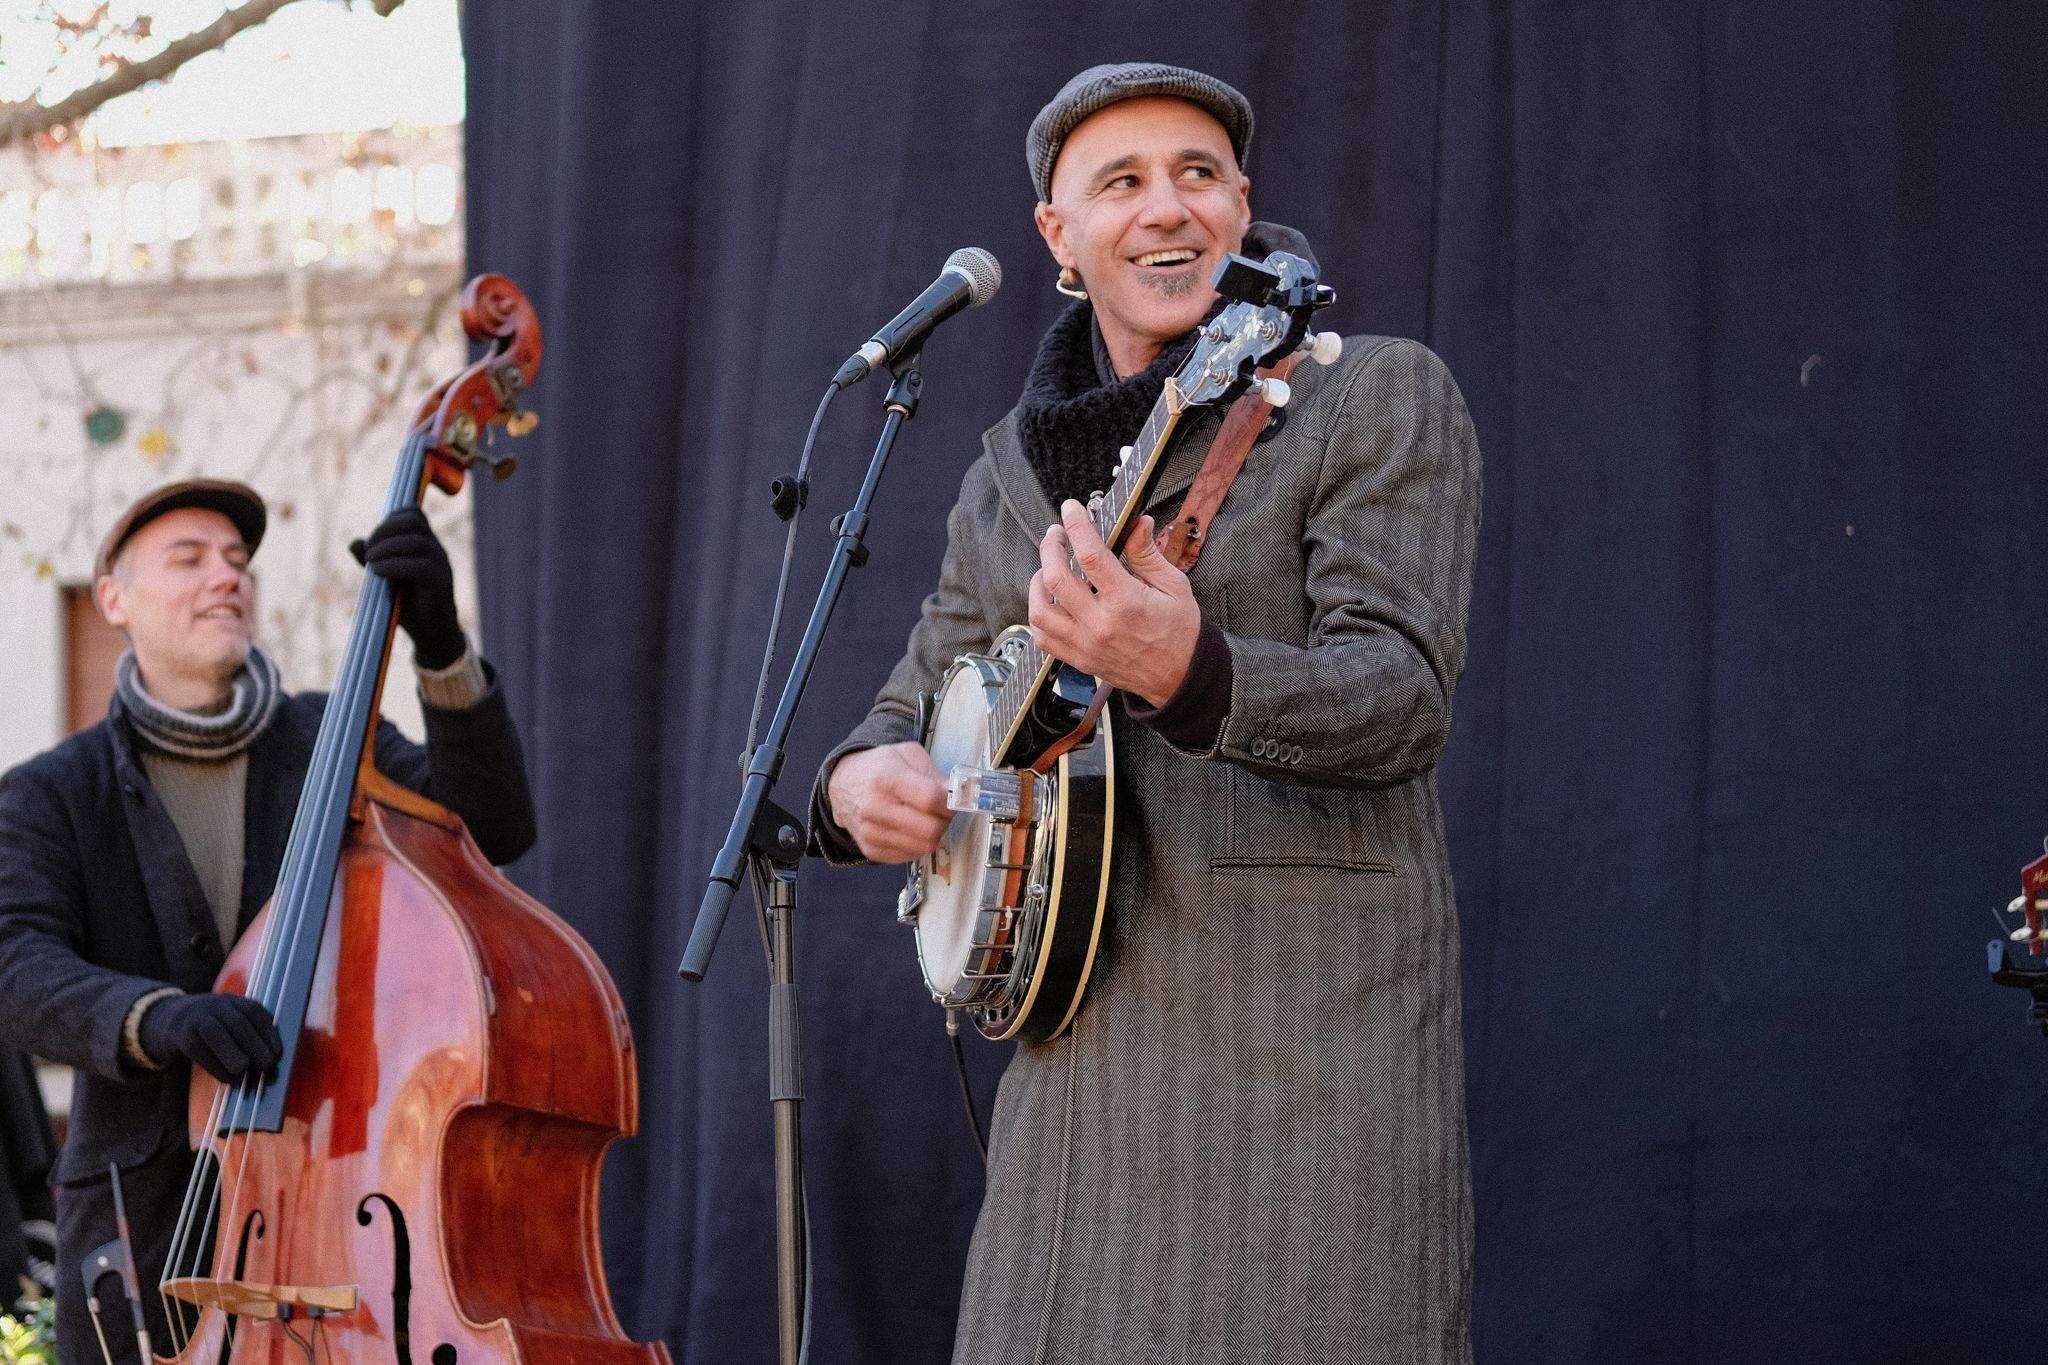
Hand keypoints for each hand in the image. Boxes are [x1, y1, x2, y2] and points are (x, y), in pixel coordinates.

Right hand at [139, 992, 283, 1083]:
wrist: (171, 1018)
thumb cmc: (214, 1025)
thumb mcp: (230, 1019)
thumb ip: (250, 1034)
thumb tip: (270, 1060)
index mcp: (234, 1001)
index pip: (254, 1011)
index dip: (268, 1032)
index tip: (278, 1053)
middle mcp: (217, 1005)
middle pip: (236, 1022)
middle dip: (254, 1045)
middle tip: (266, 1065)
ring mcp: (197, 1018)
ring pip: (215, 1033)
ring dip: (231, 1053)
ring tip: (244, 1069)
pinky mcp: (183, 1036)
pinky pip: (199, 1050)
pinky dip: (215, 1066)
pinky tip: (227, 1078)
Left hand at [351, 508, 465, 668]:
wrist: (430, 634)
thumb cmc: (408, 606)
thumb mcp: (385, 578)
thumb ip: (373, 560)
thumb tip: (354, 543)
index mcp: (426, 544)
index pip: (413, 514)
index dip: (390, 518)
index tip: (372, 540)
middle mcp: (436, 550)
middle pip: (413, 521)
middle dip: (384, 530)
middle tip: (368, 551)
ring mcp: (442, 565)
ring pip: (416, 541)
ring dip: (386, 547)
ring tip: (370, 563)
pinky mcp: (441, 582)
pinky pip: (421, 566)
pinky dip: (394, 565)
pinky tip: (378, 572)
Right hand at [827, 741, 951, 863]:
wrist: (843, 785)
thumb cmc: (879, 767)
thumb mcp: (907, 754)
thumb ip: (934, 774)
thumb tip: (956, 797)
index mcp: (886, 779)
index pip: (931, 800)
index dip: (949, 803)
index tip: (952, 800)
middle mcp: (875, 809)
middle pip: (930, 829)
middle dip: (944, 821)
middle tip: (941, 811)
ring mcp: (871, 833)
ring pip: (924, 846)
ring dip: (933, 834)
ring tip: (925, 818)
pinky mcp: (871, 851)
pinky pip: (911, 856)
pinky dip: (917, 843)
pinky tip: (911, 828)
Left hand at [1028, 504, 1200, 706]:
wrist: (1179, 678)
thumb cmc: (1180, 632)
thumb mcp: (1174, 586)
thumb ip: (1148, 554)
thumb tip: (1137, 523)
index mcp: (1126, 602)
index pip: (1090, 554)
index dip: (1076, 525)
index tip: (1071, 509)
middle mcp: (1100, 624)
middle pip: (1055, 578)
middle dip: (1050, 548)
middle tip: (1056, 535)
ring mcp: (1085, 644)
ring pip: (1040, 610)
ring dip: (1038, 582)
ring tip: (1047, 568)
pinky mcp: (1079, 659)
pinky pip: (1043, 637)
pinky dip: (1039, 615)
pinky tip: (1049, 600)